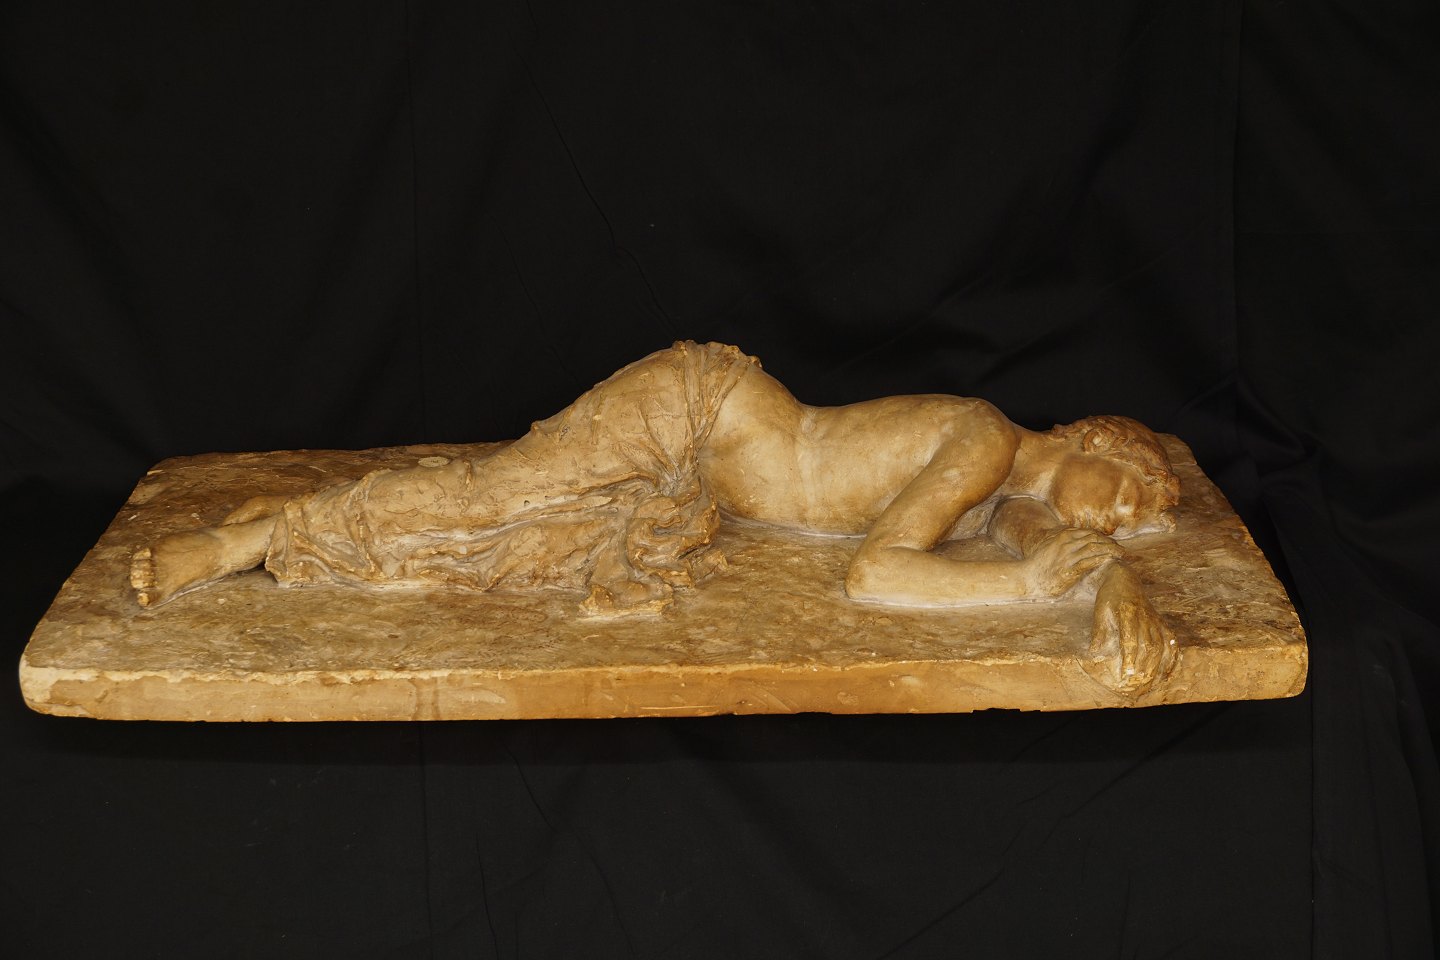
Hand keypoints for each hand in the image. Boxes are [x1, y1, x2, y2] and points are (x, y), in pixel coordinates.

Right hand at [1022, 527, 1120, 597]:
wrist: (1026, 577)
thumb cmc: (1039, 563)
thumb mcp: (1051, 545)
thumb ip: (1064, 540)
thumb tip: (1077, 538)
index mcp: (1063, 535)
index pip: (1090, 533)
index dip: (1105, 538)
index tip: (1114, 544)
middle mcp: (1066, 543)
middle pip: (1095, 539)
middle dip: (1111, 544)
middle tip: (1122, 550)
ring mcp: (1067, 556)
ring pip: (1094, 549)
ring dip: (1111, 551)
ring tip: (1122, 555)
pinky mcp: (1068, 570)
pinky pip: (1089, 562)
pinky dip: (1101, 560)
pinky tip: (1110, 561)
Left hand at [1086, 569, 1175, 695]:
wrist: (1125, 577)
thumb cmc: (1109, 595)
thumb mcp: (1099, 609)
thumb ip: (1099, 630)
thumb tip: (1094, 652)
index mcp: (1127, 613)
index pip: (1131, 639)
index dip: (1130, 657)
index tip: (1127, 673)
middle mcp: (1145, 618)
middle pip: (1149, 647)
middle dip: (1143, 667)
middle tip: (1135, 684)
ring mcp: (1155, 620)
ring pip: (1161, 646)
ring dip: (1155, 667)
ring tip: (1147, 684)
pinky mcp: (1161, 622)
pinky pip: (1171, 642)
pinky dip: (1172, 658)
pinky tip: (1167, 674)